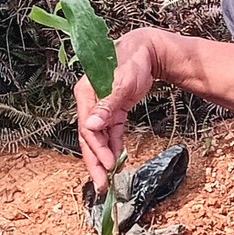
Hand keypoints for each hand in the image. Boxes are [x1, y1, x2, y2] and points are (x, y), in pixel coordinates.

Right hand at [75, 29, 162, 192]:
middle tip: (102, 185)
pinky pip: (109, 133)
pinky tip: (116, 161)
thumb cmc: (134, 60)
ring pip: (98, 138)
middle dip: (95, 161)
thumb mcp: (123, 82)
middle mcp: (89, 101)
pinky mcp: (112, 110)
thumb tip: (91, 127)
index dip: (97, 149)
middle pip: (89, 137)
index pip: (87, 128)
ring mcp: (100, 107)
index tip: (108, 166)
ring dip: (102, 158)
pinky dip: (112, 147)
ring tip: (107, 180)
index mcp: (86, 93)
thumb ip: (108, 105)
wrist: (147, 49)